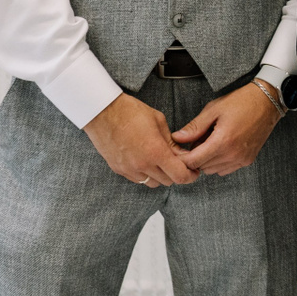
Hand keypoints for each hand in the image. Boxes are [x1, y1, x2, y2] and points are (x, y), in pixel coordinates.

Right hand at [84, 93, 198, 186]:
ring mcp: (129, 169)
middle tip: (180, 163)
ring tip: (162, 162)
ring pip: (152, 183)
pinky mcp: (119, 169)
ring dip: (161, 176)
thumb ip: (172, 142)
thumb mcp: (159, 122)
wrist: (102, 112)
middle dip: (177, 174)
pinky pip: (138, 179)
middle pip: (168, 181)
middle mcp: (142, 165)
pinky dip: (146, 174)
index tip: (194, 171)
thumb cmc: (131, 112)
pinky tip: (146, 161)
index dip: (191, 176)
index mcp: (156, 152)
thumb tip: (183, 154)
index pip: (180, 176)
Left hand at [172, 79, 282, 177]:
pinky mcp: (247, 160)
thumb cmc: (241, 102)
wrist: (267, 102)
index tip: (180, 149)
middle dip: (195, 156)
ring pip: (213, 170)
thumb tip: (177, 138)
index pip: (193, 161)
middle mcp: (232, 154)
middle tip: (197, 140)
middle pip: (202, 167)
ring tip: (211, 141)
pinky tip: (221, 146)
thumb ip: (195, 127)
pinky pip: (225, 169)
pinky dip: (219, 162)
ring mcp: (241, 159)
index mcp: (222, 141)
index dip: (182, 157)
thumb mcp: (214, 110)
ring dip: (207, 160)